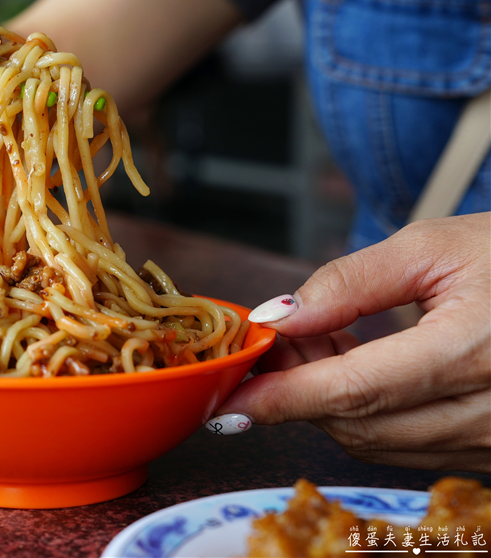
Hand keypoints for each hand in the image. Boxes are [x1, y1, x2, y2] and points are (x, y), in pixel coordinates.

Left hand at [208, 213, 489, 472]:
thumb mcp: (433, 246)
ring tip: (315, 344)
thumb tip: (279, 316)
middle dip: (298, 389)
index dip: (283, 398)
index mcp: (475, 353)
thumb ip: (350, 283)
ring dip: (328, 402)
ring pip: (379, 441)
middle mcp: (490, 412)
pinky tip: (355, 366)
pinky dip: (366, 412)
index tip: (227, 401)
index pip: (356, 392)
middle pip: (359, 423)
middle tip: (273, 342)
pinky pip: (409, 444)